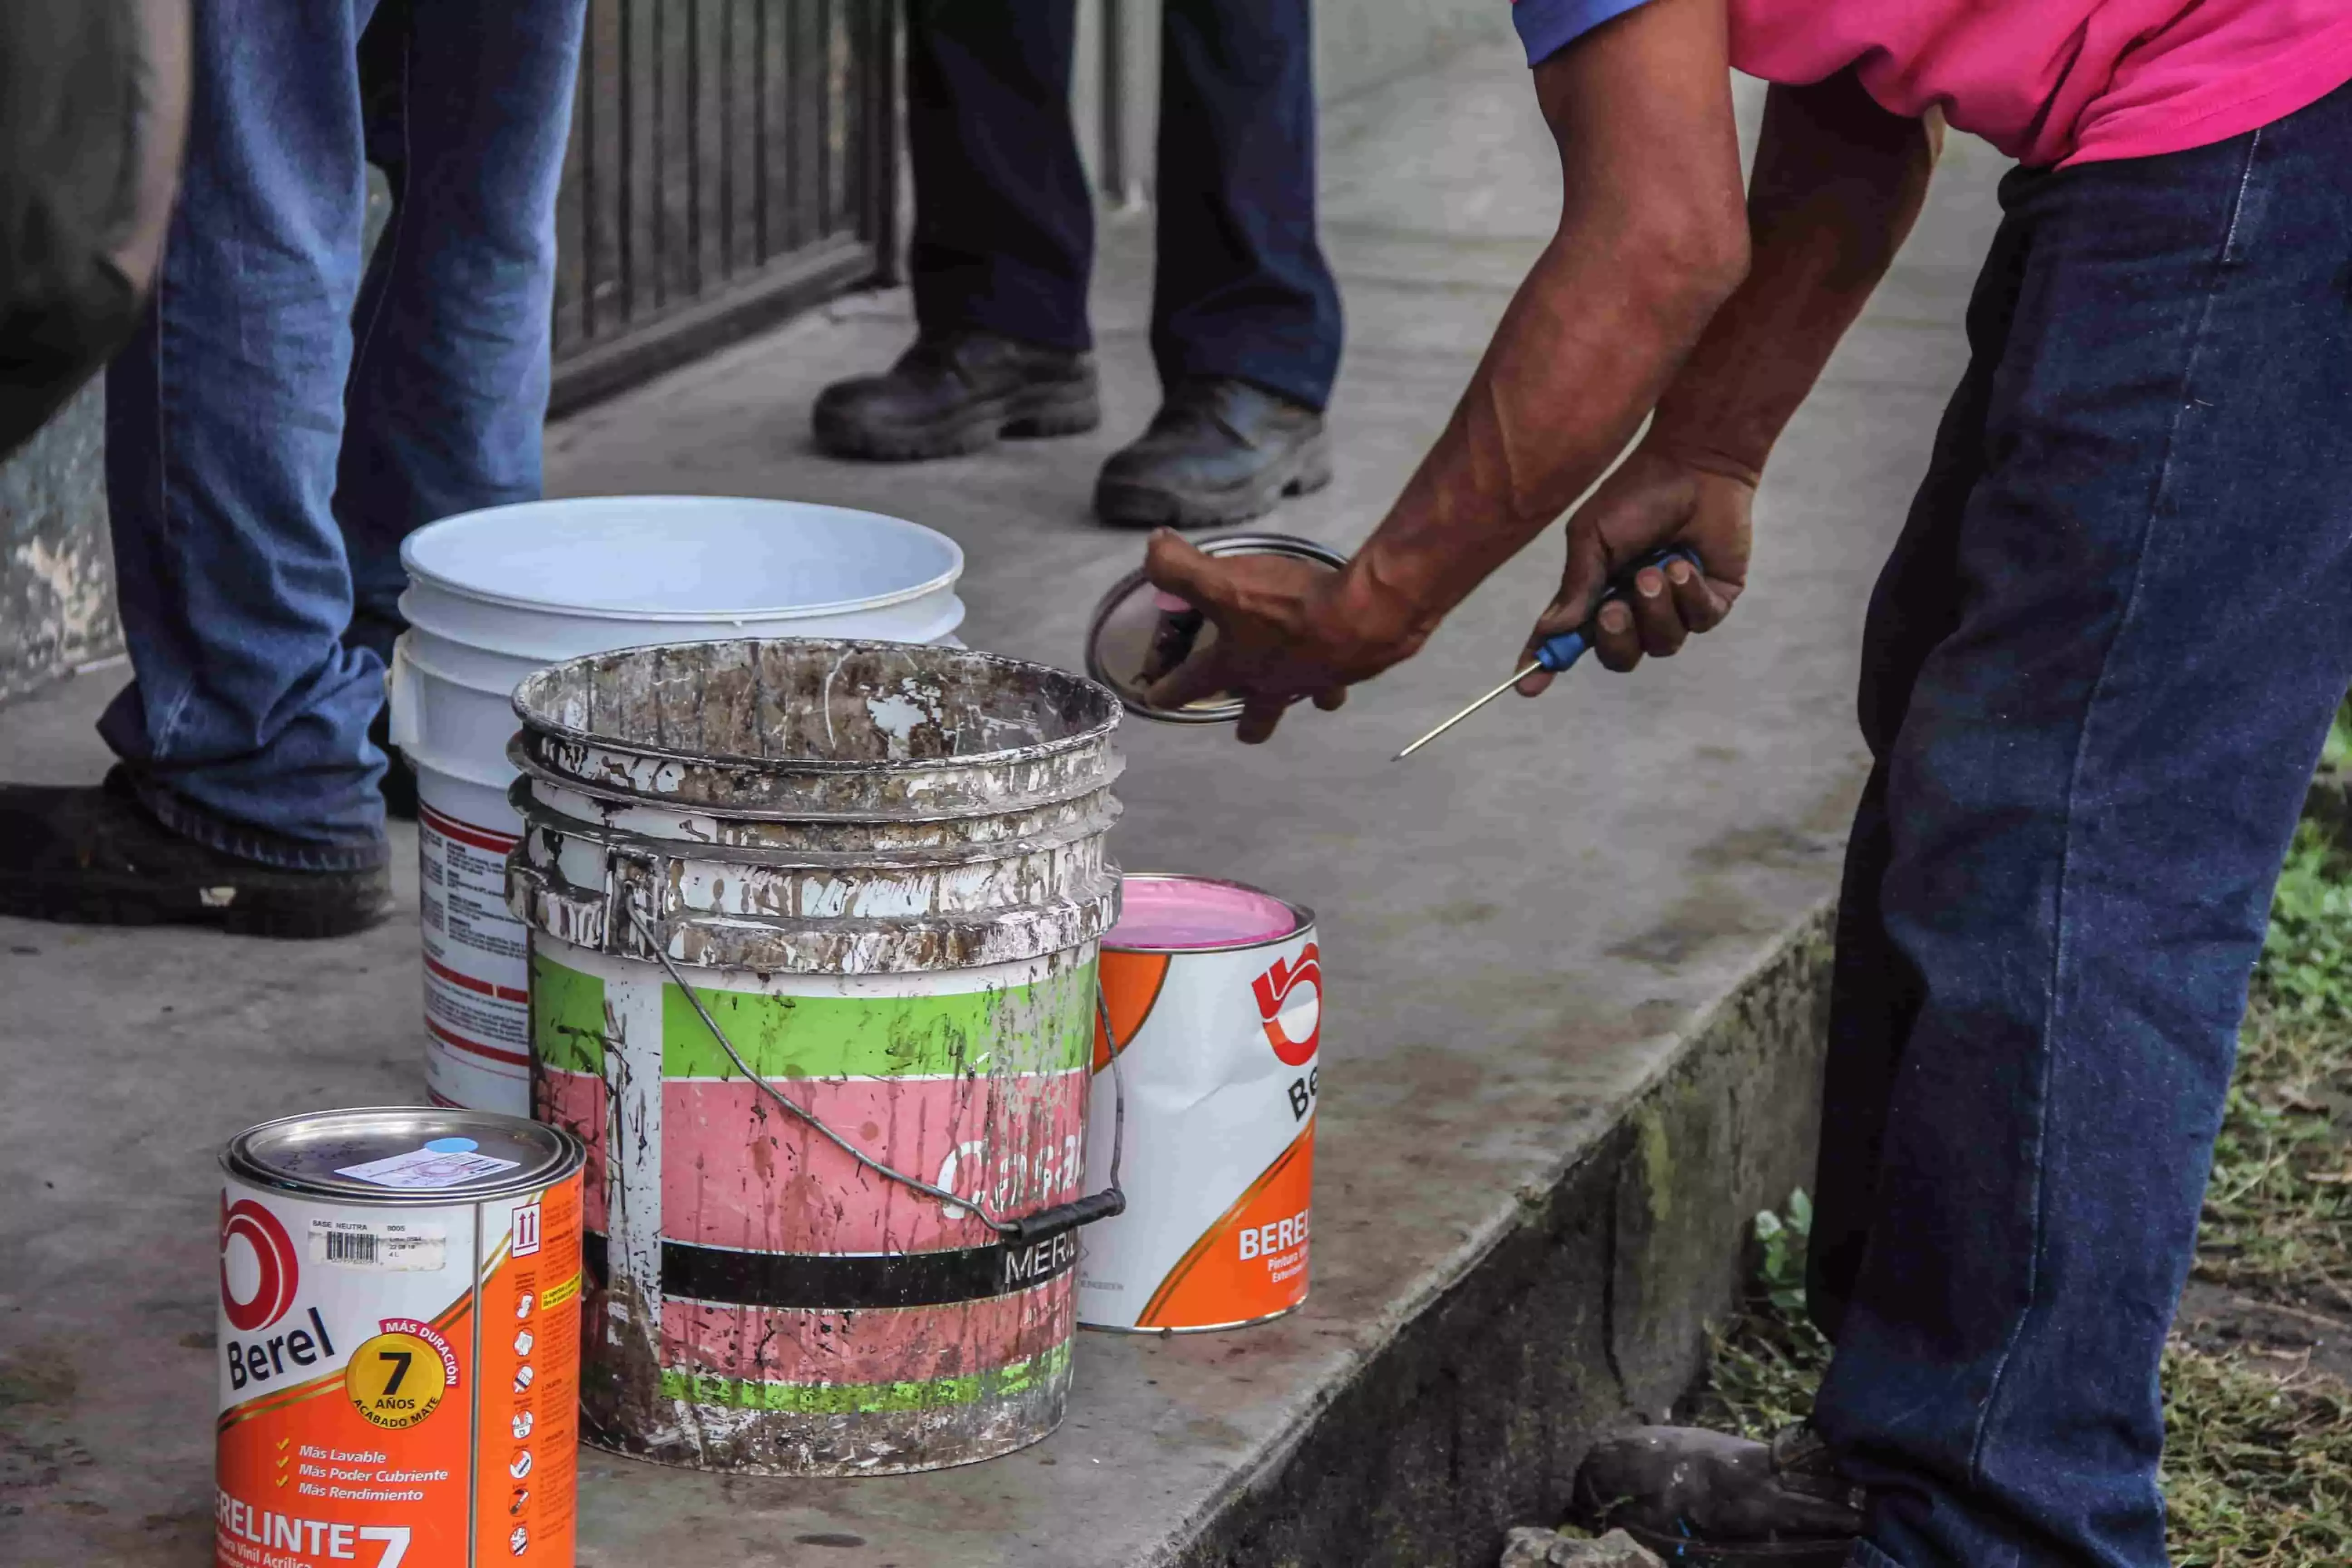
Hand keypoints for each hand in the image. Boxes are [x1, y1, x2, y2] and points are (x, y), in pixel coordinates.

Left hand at [1138, 530, 1424, 743]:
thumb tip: (1152, 549)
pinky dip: (1340, 669)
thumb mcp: (1220, 582)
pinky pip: (1343, 675)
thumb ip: (1178, 567)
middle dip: (1249, 725)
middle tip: (1244, 727)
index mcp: (1236, 666)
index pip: (1191, 684)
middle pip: (1258, 719)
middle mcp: (1274, 683)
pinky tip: (1346, 654)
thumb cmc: (1287, 605)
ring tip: (1302, 687)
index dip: (1168, 692)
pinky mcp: (1353, 670)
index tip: (1156, 700)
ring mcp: (1315, 681)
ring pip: (1304, 700)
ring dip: (1298, 698)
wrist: (1362, 616)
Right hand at [1517, 441, 1750, 694]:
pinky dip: (1689, 595)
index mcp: (1598, 593)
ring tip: (1659, 568)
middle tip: (1614, 607)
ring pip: (1663, 644)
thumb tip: (1552, 630)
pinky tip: (1684, 563)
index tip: (1527, 686)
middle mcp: (1635, 608)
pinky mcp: (1713, 600)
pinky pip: (1700, 622)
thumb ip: (1577, 585)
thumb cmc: (1638, 494)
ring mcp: (1676, 608)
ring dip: (1656, 609)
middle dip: (1616, 638)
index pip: (1570, 638)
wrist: (1696, 464)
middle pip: (1619, 657)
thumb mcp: (1592, 536)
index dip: (1547, 662)